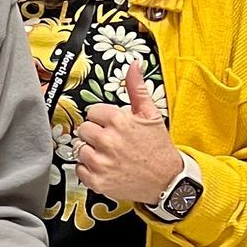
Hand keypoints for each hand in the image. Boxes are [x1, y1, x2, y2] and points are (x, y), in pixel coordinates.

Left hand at [74, 62, 184, 206]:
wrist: (167, 181)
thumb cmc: (158, 148)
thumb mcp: (150, 114)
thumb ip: (137, 88)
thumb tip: (134, 65)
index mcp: (118, 121)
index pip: (92, 112)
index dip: (102, 119)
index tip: (112, 126)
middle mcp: (108, 141)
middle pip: (83, 129)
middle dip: (95, 134)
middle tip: (110, 141)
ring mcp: (102, 163)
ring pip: (80, 149)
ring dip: (91, 151)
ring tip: (109, 155)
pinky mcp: (98, 181)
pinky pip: (79, 169)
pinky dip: (88, 170)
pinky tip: (105, 167)